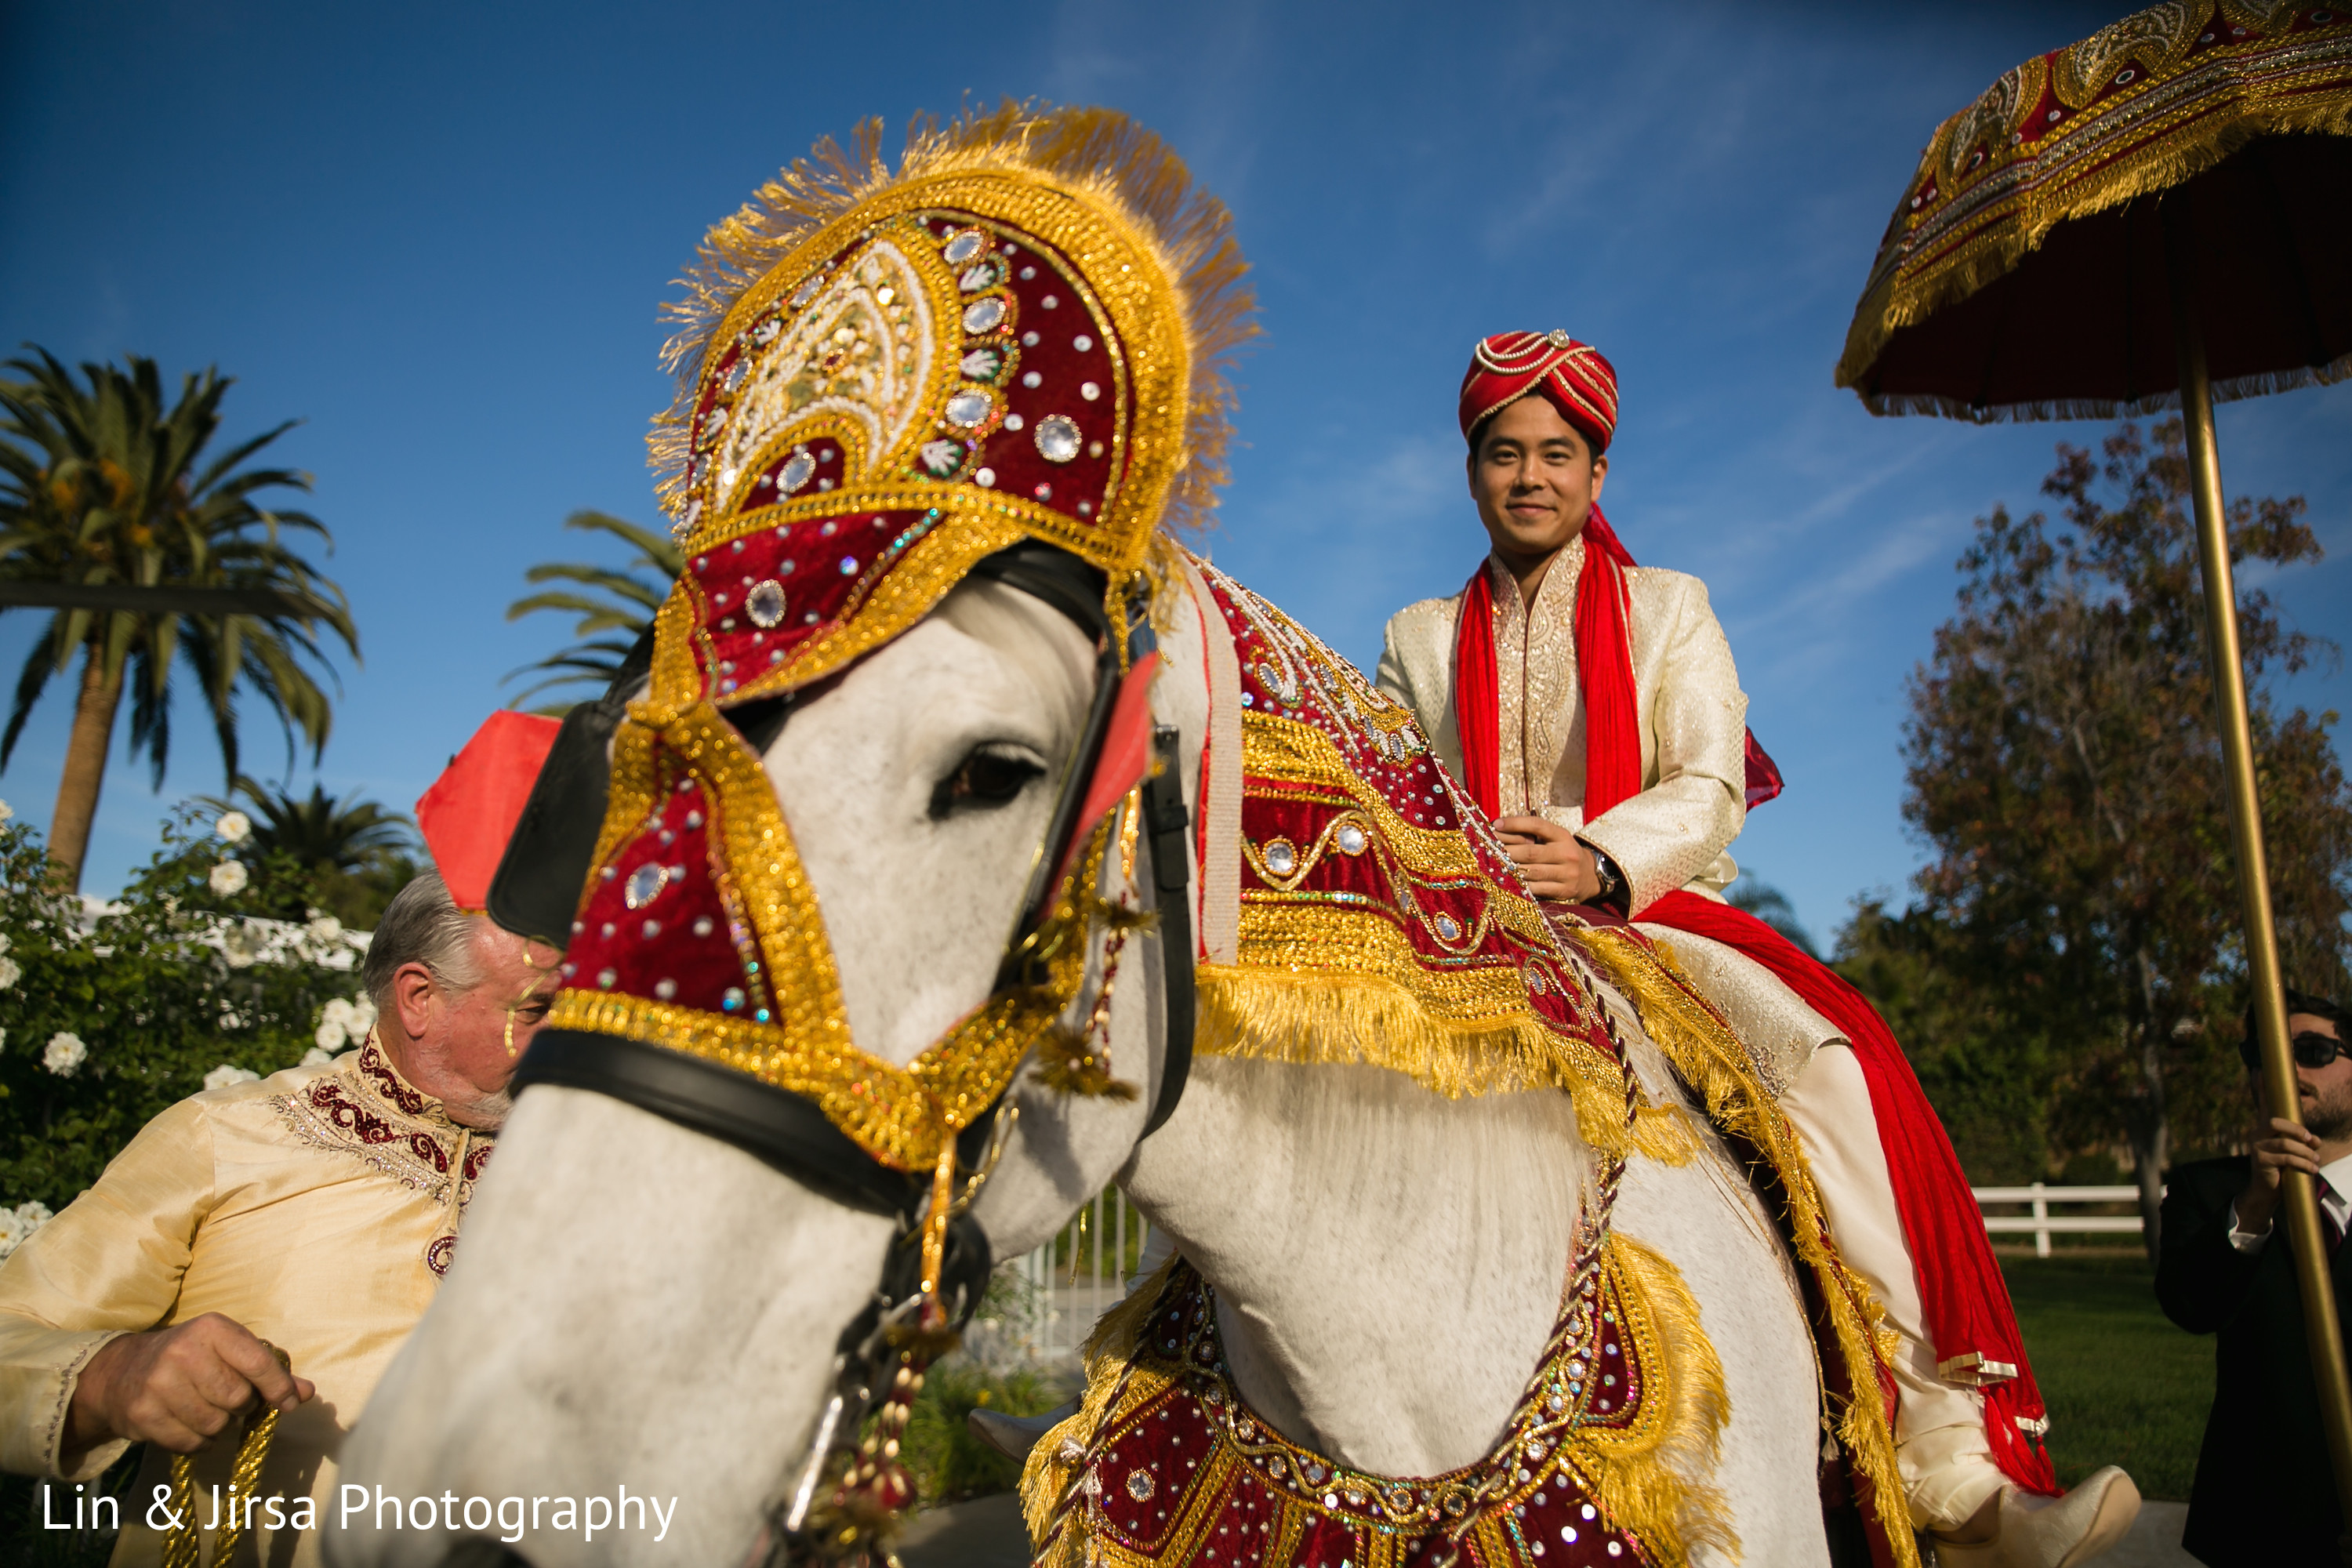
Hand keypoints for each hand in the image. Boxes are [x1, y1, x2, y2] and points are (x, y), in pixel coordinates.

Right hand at [65, 1313, 313, 1456]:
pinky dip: (199, 1442)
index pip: (258, 1363)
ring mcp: (159, 1384)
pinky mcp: (143, 1414)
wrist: (121, 1372)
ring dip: (220, 1426)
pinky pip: (191, 1443)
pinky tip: (190, 1426)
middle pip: (238, 1398)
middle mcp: (183, 1352)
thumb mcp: (228, 1351)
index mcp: (212, 1329)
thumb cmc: (190, 1359)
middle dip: (242, 1406)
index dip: (279, 1388)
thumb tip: (307, 1393)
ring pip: (216, 1424)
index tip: (288, 1403)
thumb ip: (270, 1371)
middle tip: (230, 1400)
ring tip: (208, 1410)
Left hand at [1494, 816, 1599, 901]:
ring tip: (1494, 867)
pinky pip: (1538, 889)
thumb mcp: (1555, 839)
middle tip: (1488, 851)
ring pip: (1532, 872)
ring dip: (1511, 870)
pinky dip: (1521, 886)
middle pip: (1530, 852)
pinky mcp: (1565, 891)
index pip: (1537, 825)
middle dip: (1506, 852)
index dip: (1515, 823)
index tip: (1495, 824)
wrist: (1590, 875)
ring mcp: (1568, 874)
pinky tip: (1509, 883)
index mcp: (1562, 836)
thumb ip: (1533, 833)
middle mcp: (1567, 853)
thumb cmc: (1563, 853)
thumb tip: (1499, 828)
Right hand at [2236, 1115, 2323, 1237]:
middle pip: (2275, 1124)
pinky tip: (2313, 1169)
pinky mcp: (2261, 1161)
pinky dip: (2303, 1163)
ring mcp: (2256, 1148)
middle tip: (2311, 1142)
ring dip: (2305, 1151)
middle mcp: (2255, 1136)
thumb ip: (2303, 1145)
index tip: (2308, 1136)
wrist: (2265, 1190)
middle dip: (2296, 1130)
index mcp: (2261, 1132)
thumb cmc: (2280, 1169)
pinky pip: (2287, 1159)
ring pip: (2284, 1143)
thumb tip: (2316, 1139)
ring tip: (2316, 1159)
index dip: (2293, 1125)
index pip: (2275, 1120)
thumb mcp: (2292, 1153)